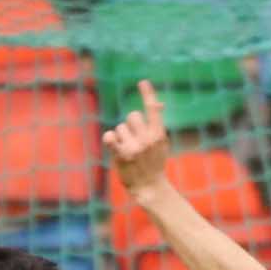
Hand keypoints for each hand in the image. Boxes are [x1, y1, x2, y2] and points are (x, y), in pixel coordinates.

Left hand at [101, 81, 172, 196]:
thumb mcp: (160, 142)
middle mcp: (148, 139)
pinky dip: (109, 138)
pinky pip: (110, 136)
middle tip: (135, 141)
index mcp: (159, 134)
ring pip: (119, 127)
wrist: (150, 187)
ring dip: (121, 136)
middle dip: (131, 125)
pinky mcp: (122, 155)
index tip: (142, 82)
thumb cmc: (154, 162)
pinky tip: (113, 144)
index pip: (152, 110)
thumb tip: (158, 103)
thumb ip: (157, 123)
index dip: (148, 94)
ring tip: (128, 151)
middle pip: (132, 116)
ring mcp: (135, 147)